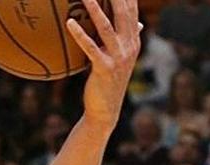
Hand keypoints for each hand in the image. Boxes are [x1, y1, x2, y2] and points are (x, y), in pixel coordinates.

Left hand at [65, 0, 140, 128]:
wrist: (106, 109)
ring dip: (96, 9)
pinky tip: (70, 23)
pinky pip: (90, 47)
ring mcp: (118, 57)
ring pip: (107, 27)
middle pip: (123, 13)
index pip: (132, 11)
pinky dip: (80, 34)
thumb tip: (139, 23)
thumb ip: (128, 38)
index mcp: (133, 41)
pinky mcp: (104, 68)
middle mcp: (129, 46)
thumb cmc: (109, 81)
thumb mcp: (121, 57)